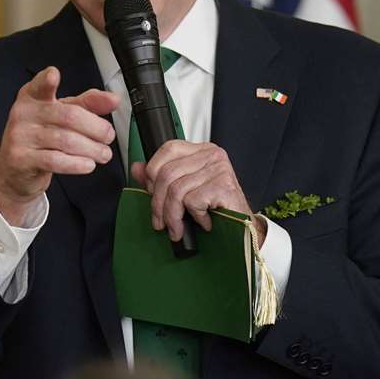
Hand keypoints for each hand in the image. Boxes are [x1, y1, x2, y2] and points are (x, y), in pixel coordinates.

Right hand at [0, 66, 118, 225]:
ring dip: (91, 148)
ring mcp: (20, 137)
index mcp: (32, 97)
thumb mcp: (62, 115)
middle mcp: (23, 113)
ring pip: (65, 140)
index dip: (46, 80)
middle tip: (108, 136)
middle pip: (68, 116)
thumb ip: (88, 104)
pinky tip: (88, 165)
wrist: (15, 170)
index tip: (54, 75)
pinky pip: (54, 160)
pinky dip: (76, 164)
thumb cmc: (40, 137)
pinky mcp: (21, 159)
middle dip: (95, 127)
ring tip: (104, 154)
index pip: (40, 85)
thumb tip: (113, 99)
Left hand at [130, 140, 253, 244]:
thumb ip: (159, 177)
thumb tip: (137, 168)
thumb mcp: (184, 190)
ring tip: (177, 229)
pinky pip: (192, 201)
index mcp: (200, 150)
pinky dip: (193, 217)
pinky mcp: (223, 185)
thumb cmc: (215, 207)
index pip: (167, 149)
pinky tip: (202, 222)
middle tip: (160, 222)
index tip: (151, 193)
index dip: (152, 172)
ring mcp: (219, 168)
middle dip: (157, 203)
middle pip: (167, 173)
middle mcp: (211, 154)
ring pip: (176, 190)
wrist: (243, 227)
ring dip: (172, 216)